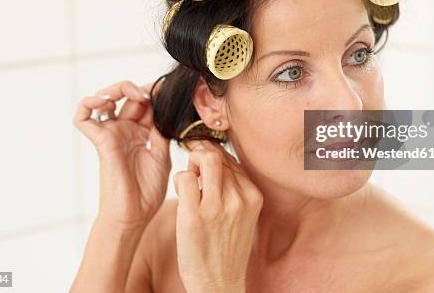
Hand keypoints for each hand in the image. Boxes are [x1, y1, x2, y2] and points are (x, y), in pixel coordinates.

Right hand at [73, 78, 170, 230]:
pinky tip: (105, 102)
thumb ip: (161, 131)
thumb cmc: (147, 192)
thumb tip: (164, 108)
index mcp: (142, 132)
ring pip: (104, 98)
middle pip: (126, 96)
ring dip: (118, 89)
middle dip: (140, 88)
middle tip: (151, 93)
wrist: (134, 215)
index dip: (155, 93)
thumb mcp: (162, 155)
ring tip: (133, 94)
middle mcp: (125, 130)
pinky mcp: (100, 141)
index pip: (146, 102)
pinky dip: (89, 103)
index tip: (168, 91)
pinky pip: (83, 116)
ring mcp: (111, 134)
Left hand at [174, 139, 262, 292]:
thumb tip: (212, 156)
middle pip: (217, 155)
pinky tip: (182, 195)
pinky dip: (180, 180)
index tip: (203, 162)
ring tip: (189, 183)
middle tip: (193, 168)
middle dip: (200, 154)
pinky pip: (184, 177)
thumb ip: (233, 186)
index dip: (213, 156)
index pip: (231, 158)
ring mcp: (217, 207)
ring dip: (191, 165)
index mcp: (253, 196)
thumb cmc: (226, 247)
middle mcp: (239, 198)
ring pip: (203, 159)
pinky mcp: (195, 216)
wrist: (218, 282)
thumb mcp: (241, 214)